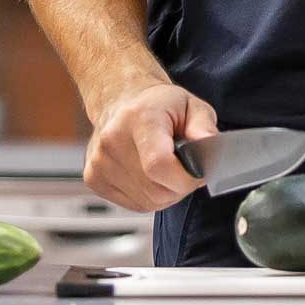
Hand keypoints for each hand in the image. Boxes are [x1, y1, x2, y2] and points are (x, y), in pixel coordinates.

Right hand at [84, 82, 216, 211]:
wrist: (122, 100)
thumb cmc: (159, 104)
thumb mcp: (192, 106)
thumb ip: (204, 128)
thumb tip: (211, 148)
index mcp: (139, 118)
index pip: (159, 166)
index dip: (185, 178)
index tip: (198, 172)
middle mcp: (113, 140)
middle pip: (155, 190)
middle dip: (180, 186)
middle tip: (185, 168)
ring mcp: (99, 162)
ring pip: (147, 202)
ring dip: (165, 193)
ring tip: (168, 169)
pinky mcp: (93, 178)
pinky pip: (134, 204)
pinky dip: (149, 196)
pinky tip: (150, 175)